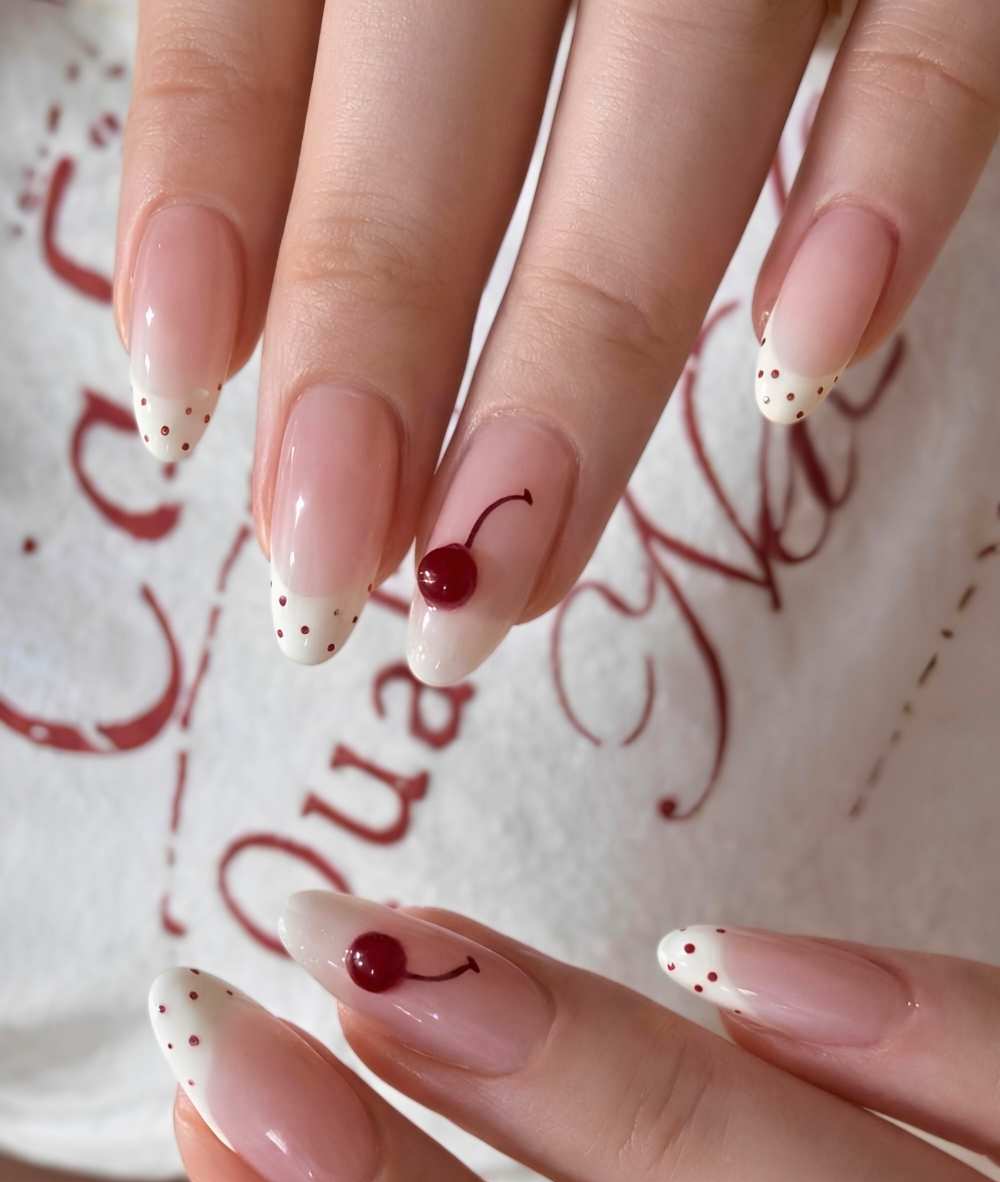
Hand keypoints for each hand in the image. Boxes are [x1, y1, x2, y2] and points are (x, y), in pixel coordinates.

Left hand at [116, 2, 998, 681]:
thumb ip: (295, 6)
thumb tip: (214, 286)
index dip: (210, 195)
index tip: (180, 400)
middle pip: (443, 82)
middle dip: (376, 344)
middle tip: (324, 581)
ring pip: (673, 93)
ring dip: (581, 357)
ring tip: (499, 568)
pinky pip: (948, 28)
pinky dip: (885, 180)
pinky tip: (806, 361)